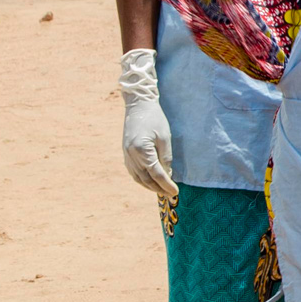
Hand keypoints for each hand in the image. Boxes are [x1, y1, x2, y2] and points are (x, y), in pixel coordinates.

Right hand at [119, 49, 176, 197]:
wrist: (138, 106)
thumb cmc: (155, 119)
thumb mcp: (165, 137)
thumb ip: (166, 157)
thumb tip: (167, 174)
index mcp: (142, 150)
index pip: (156, 173)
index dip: (166, 184)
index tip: (175, 192)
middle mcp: (131, 155)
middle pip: (145, 179)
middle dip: (159, 189)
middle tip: (171, 195)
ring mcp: (126, 155)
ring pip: (137, 177)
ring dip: (150, 186)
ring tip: (162, 191)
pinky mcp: (125, 153)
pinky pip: (133, 172)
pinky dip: (142, 179)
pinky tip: (150, 182)